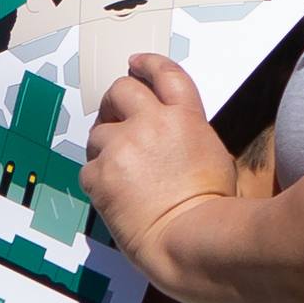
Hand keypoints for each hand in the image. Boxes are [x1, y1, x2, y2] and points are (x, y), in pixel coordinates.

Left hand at [82, 54, 235, 275]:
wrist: (189, 238)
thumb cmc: (212, 209)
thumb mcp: (214, 156)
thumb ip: (187, 136)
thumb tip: (170, 141)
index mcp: (186, 118)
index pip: (165, 75)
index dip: (148, 65)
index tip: (136, 64)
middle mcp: (152, 123)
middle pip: (122, 90)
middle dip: (115, 100)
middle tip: (114, 115)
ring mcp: (122, 147)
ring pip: (98, 133)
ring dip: (105, 147)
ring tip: (121, 172)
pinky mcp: (100, 174)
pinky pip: (89, 168)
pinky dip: (98, 180)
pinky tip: (115, 196)